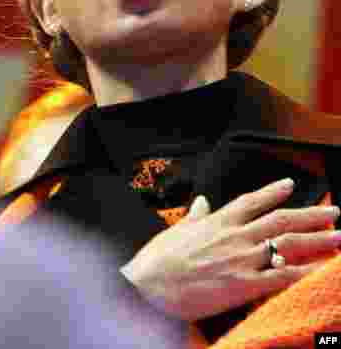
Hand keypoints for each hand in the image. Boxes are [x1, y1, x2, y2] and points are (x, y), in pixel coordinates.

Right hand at [121, 177, 340, 319]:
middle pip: (281, 220)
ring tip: (339, 236)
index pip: (251, 201)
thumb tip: (201, 202)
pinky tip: (325, 270)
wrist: (149, 286)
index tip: (290, 184)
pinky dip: (307, 272)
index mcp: (217, 222)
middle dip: (311, 215)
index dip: (273, 191)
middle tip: (334, 212)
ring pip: (289, 244)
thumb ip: (194, 217)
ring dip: (319, 239)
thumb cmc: (157, 261)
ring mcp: (242, 260)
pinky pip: (283, 277)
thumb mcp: (175, 231)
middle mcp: (235, 236)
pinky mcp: (245, 285)